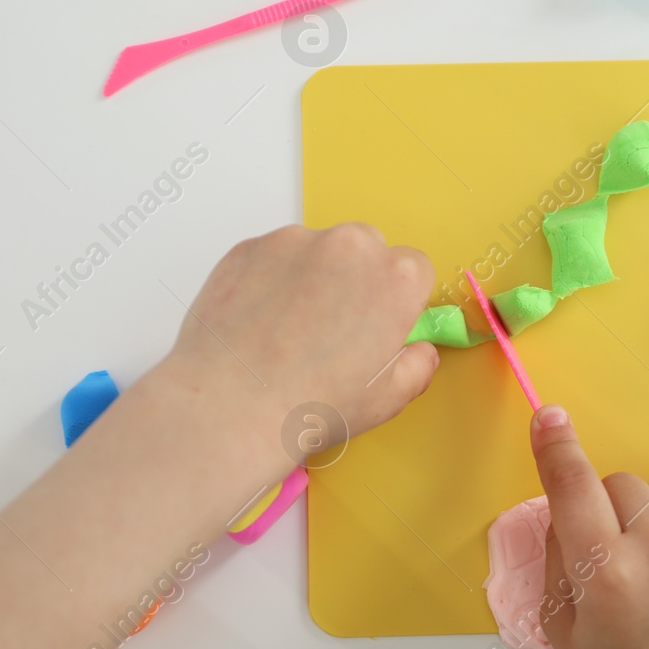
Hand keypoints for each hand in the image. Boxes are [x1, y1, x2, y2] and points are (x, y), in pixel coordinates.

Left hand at [144, 223, 438, 484]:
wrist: (230, 408)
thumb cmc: (311, 405)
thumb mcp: (388, 400)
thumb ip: (418, 365)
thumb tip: (418, 350)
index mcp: (396, 278)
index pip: (415, 269)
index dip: (398, 300)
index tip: (379, 324)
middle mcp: (350, 245)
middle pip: (367, 248)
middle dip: (357, 279)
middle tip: (333, 328)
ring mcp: (295, 241)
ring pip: (317, 249)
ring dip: (313, 276)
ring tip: (290, 329)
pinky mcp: (250, 247)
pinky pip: (273, 256)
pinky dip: (271, 280)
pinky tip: (261, 323)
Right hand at [530, 405, 648, 648]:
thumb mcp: (565, 630)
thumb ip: (556, 560)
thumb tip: (559, 507)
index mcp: (607, 573)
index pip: (573, 486)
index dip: (557, 448)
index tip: (549, 418)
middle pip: (616, 483)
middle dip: (604, 507)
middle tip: (611, 557)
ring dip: (646, 522)